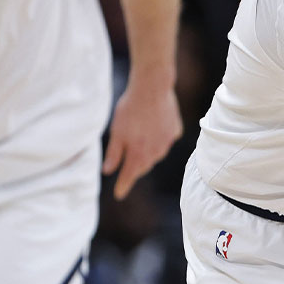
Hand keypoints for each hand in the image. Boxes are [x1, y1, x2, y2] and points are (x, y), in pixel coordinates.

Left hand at [104, 81, 182, 198]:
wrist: (153, 89)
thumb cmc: (130, 110)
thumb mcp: (116, 132)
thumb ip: (114, 154)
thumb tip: (108, 171)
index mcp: (139, 154)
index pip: (129, 175)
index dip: (123, 185)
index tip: (119, 195)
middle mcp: (156, 152)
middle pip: (143, 165)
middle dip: (135, 166)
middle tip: (127, 161)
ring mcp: (168, 142)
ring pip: (156, 153)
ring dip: (147, 150)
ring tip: (140, 135)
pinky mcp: (175, 131)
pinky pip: (165, 139)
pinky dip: (158, 137)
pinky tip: (152, 125)